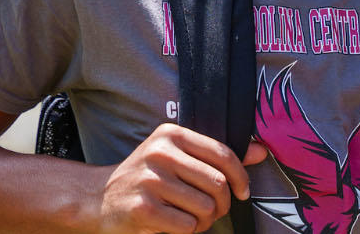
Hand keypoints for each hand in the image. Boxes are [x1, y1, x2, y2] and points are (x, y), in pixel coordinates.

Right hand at [92, 123, 268, 233]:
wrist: (98, 198)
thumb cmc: (146, 178)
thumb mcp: (176, 156)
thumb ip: (216, 155)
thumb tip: (261, 151)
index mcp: (171, 134)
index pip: (223, 154)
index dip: (240, 178)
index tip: (241, 192)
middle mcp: (160, 153)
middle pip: (218, 184)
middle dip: (222, 205)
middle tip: (211, 211)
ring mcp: (150, 180)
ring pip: (206, 208)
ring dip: (205, 221)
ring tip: (190, 218)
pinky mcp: (143, 208)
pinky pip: (188, 226)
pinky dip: (187, 231)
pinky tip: (173, 224)